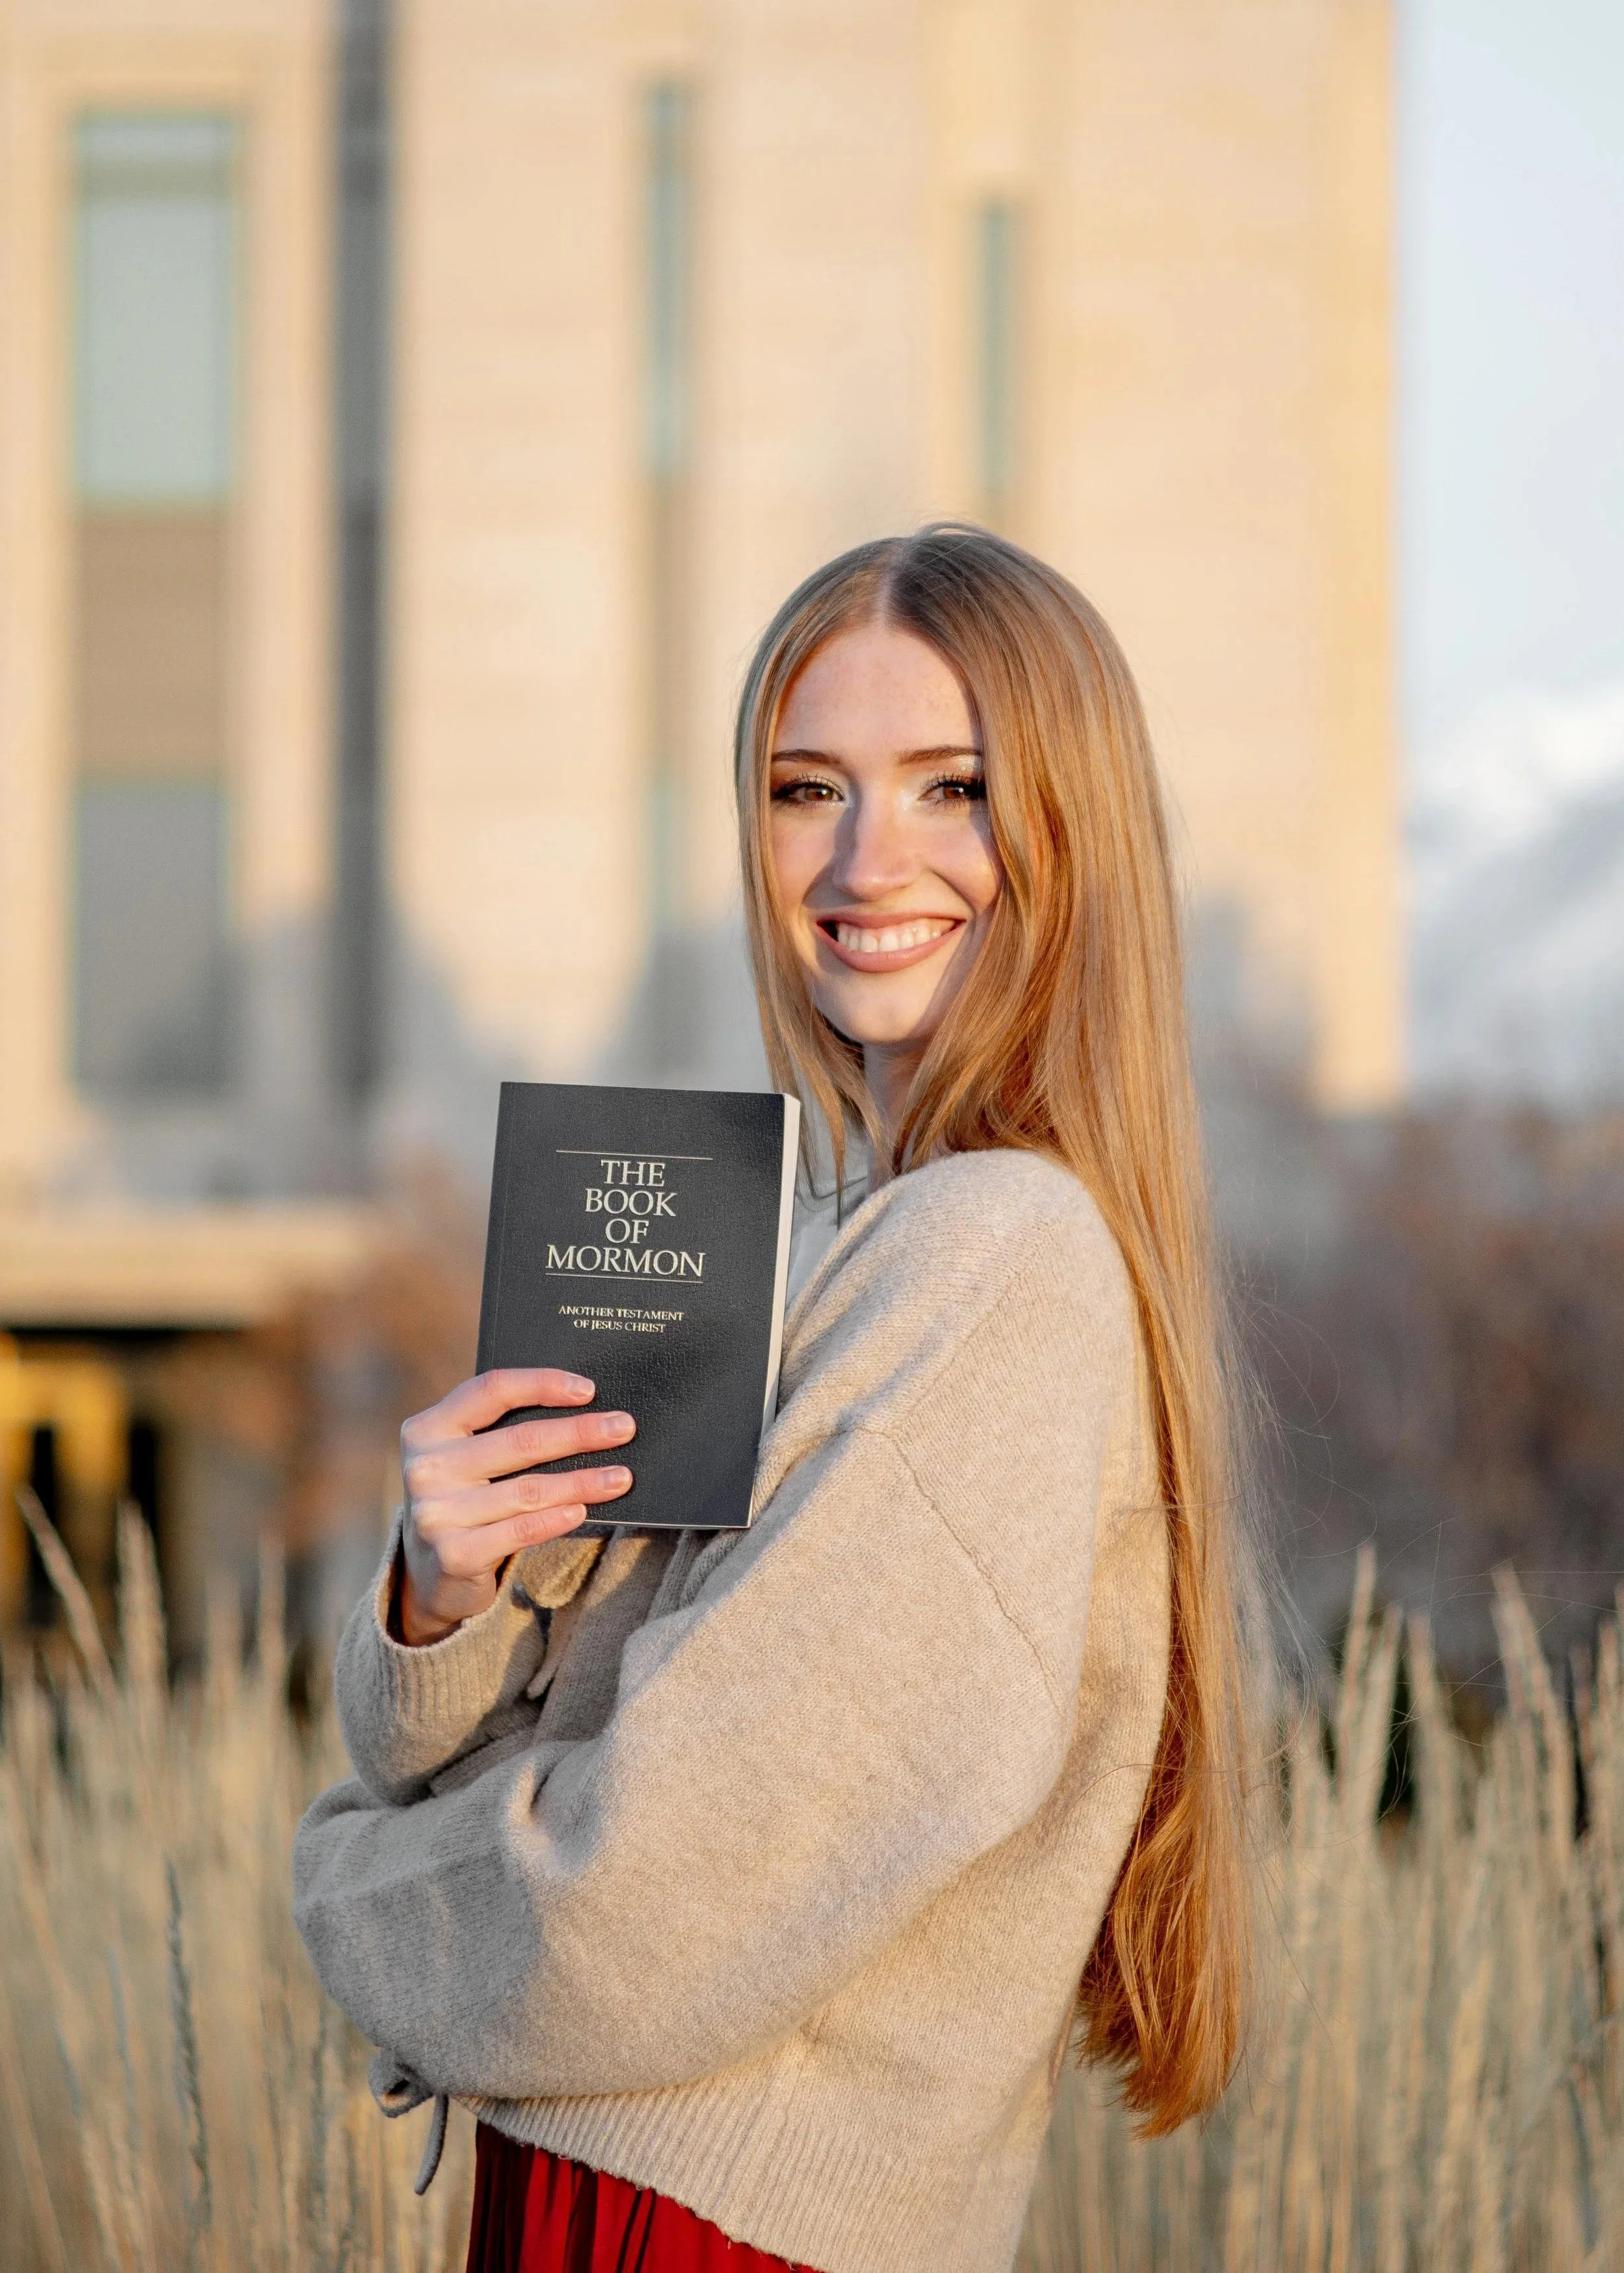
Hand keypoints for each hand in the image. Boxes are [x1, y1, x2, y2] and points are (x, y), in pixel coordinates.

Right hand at [397, 1369, 635, 1645]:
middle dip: (580, 1433)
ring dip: (582, 1481)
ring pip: (528, 1490)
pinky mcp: (453, 1554)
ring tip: (620, 1477)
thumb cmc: (464, 1498)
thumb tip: (584, 1409)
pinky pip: (519, 1530)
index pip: (491, 1390)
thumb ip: (500, 1430)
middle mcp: (426, 1468)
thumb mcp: (466, 1457)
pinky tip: (583, 1510)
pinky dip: (556, 1519)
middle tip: (623, 1429)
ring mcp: (435, 1513)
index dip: (542, 1384)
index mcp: (428, 1429)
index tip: (588, 1390)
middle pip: (519, 1440)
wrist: (429, 1573)